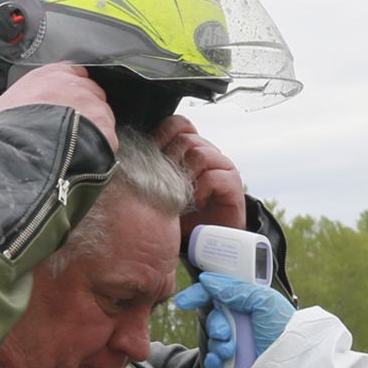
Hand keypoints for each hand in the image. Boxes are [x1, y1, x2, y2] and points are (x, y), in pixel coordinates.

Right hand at [0, 64, 117, 152]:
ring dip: (93, 125)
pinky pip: (109, 136)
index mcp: (51, 75)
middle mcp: (77, 86)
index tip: (58, 101)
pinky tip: (85, 155)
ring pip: (102, 113)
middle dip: (81, 106)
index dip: (64, 87)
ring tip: (76, 142)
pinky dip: (101, 145)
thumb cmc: (9, 131)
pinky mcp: (107, 132)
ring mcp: (96, 108)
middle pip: (88, 91)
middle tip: (67, 125)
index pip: (68, 71)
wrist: (29, 157)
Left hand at [157, 116, 244, 240]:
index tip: (155, 155)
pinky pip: (214, 175)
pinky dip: (202, 189)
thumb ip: (154, 168)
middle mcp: (208, 154)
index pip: (179, 125)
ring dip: (188, 177)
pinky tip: (197, 202)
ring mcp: (222, 167)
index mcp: (190, 150)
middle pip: (188, 139)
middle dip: (174, 162)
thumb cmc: (182, 216)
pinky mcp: (233, 183)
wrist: (204, 242)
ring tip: (184, 195)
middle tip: (169, 184)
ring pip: (201, 154)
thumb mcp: (161, 188)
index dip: (165, 135)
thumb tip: (134, 154)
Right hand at [173, 273, 295, 367]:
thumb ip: (235, 290)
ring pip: (212, 339)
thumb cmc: (284, 328)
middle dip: (216, 325)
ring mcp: (239, 343)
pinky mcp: (235, 363)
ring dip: (217, 343)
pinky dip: (213, 360)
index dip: (199, 295)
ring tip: (231, 350)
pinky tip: (220, 360)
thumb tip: (207, 281)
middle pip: (213, 318)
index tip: (183, 301)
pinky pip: (214, 360)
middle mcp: (242, 322)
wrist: (294, 363)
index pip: (218, 294)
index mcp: (248, 303)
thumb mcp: (263, 301)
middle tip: (225, 333)